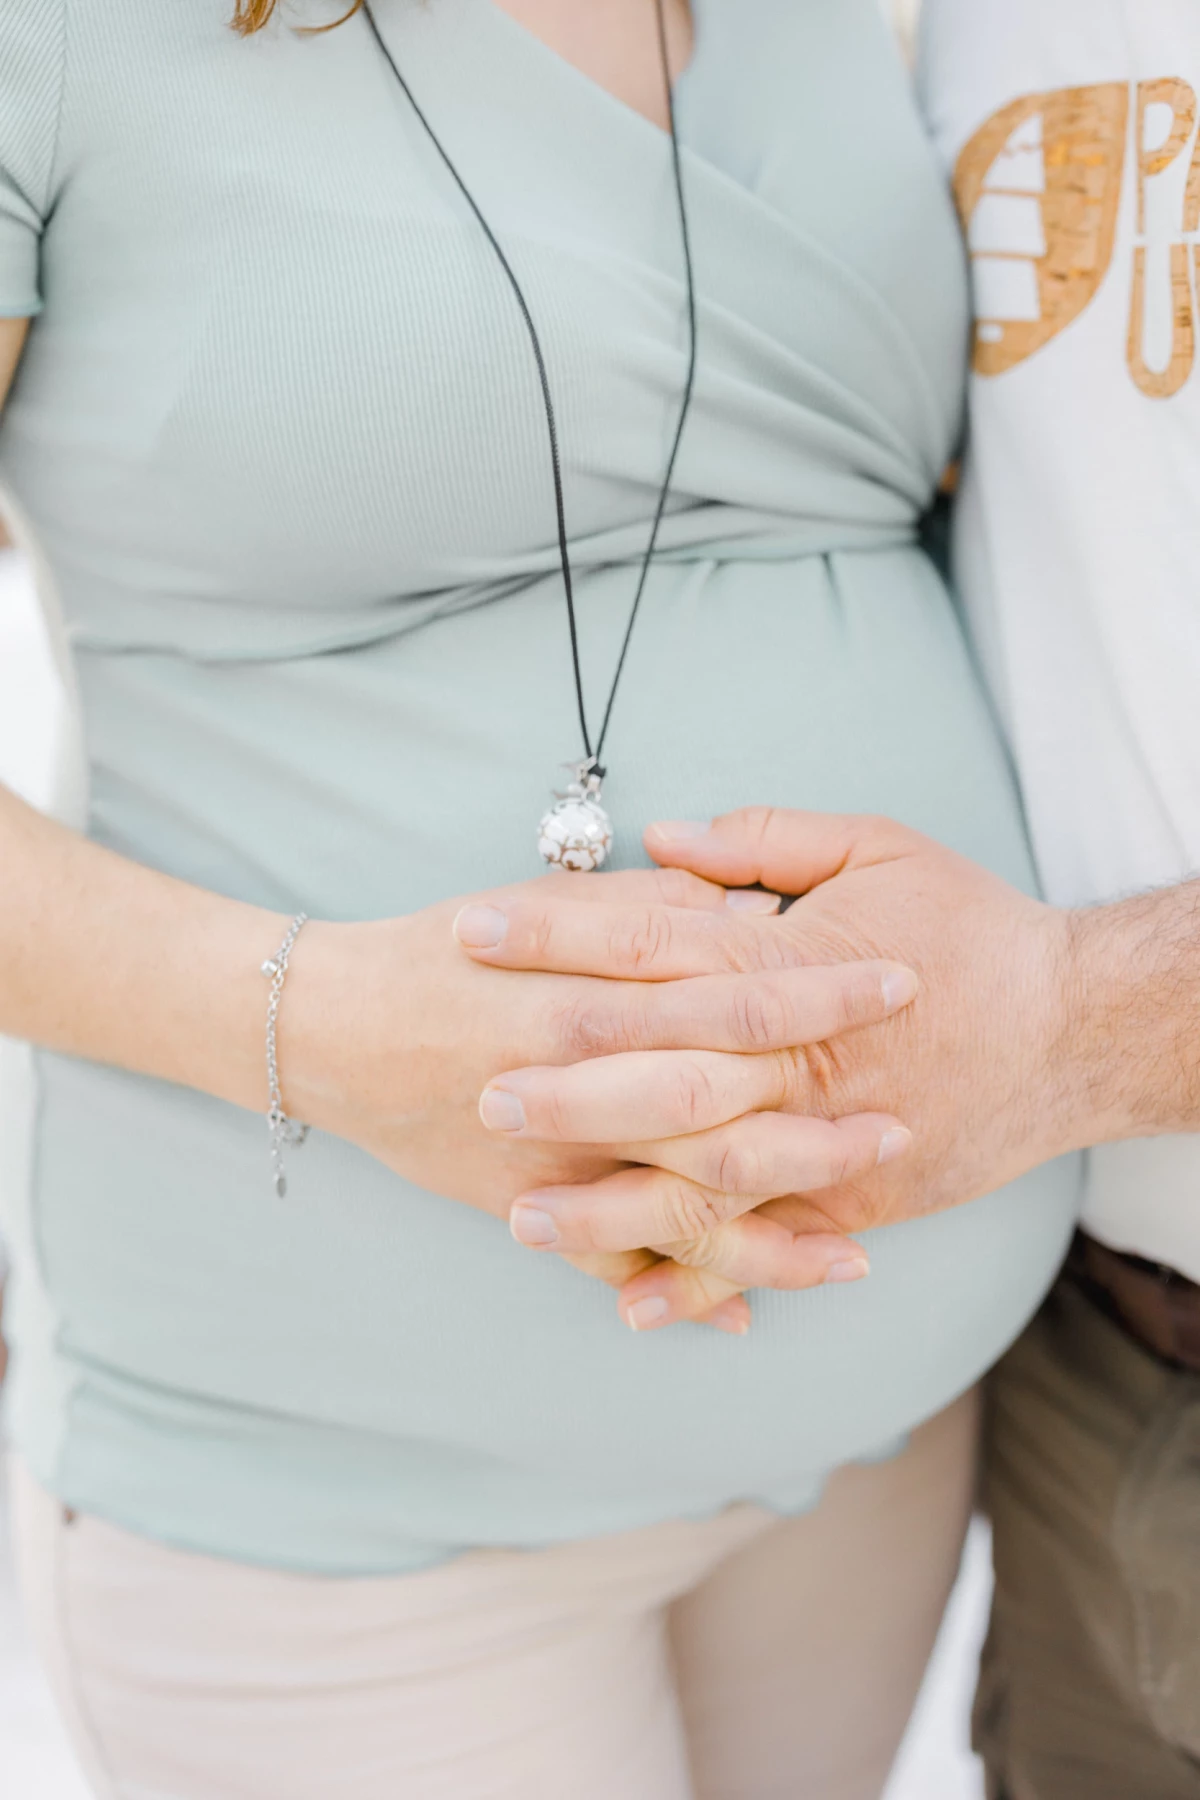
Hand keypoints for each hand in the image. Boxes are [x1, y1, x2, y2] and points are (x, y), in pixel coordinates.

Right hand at [281, 864, 911, 1328]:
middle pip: (730, 1108)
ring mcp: (558, 1157)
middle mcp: (586, 1079)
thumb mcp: (546, 903)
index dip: (827, 990)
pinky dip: (679, 1290)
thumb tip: (747, 913)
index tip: (902, 982)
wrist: (332, 1025)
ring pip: (685, 1206)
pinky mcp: (529, 1208)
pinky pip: (616, 1264)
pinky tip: (747, 1317)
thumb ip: (650, 908)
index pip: (740, 989)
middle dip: (823, 1126)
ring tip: (859, 1254)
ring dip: (776, 1231)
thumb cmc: (445, 951)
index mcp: (600, 989)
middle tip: (904, 1128)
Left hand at [458, 808, 1076, 1326]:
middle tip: (477, 1091)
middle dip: (562, 1085)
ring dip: (608, 1203)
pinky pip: (761, 1248)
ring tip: (519, 1217)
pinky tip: (627, 1300)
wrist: (1076, 1028)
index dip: (555, 936)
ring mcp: (824, 1144)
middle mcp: (796, 1062)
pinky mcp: (851, 1207)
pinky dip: (698, 1277)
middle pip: (658, 1073)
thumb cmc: (974, 928)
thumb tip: (667, 840)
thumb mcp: (880, 848)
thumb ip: (767, 843)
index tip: (472, 933)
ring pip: (698, 1180)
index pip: (645, 944)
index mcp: (789, 965)